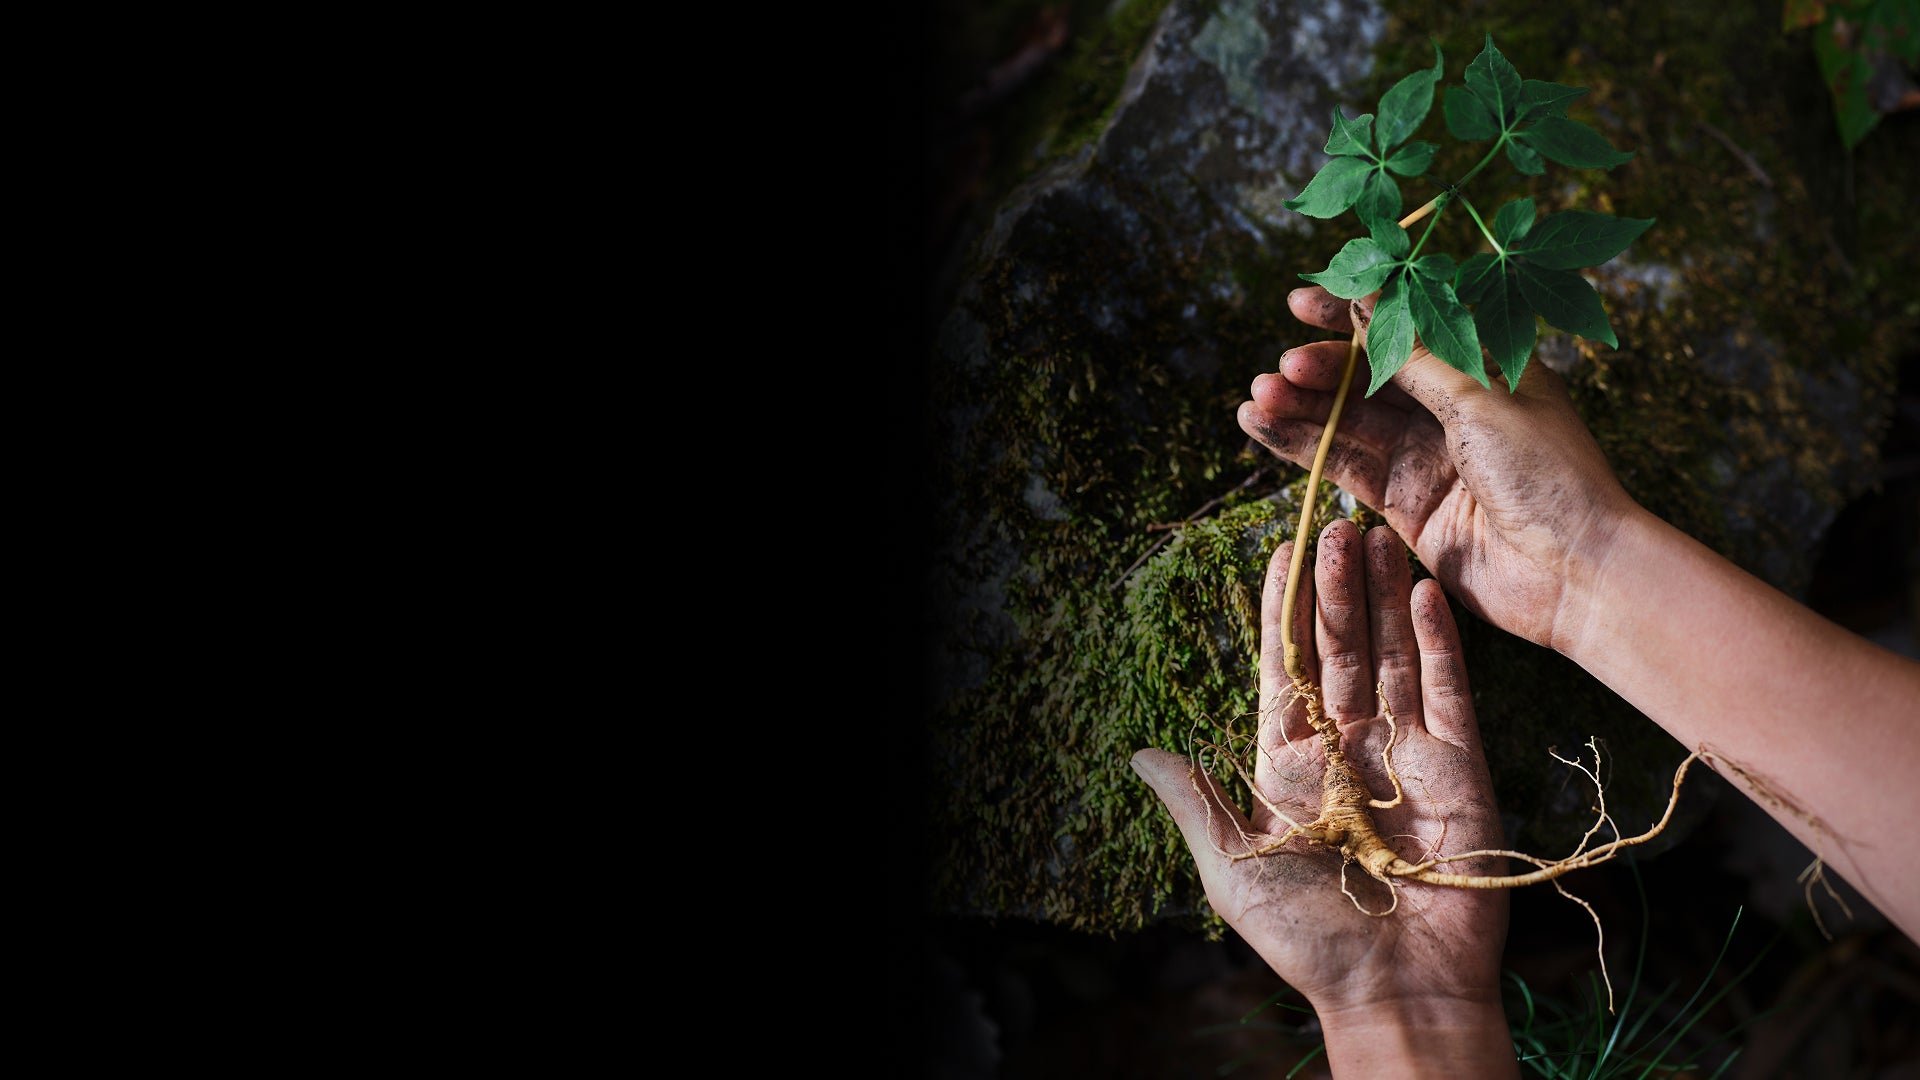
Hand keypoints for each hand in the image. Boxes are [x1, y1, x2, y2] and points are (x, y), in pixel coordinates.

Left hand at [1133, 520, 1515, 1074]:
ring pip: (1393, 655)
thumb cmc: (1308, 938)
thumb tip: (1138, 754)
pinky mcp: (1460, 765)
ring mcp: (1406, 750)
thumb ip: (1195, 802)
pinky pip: (1449, 690)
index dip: (1283, 610)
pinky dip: (1439, 642)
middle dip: (1335, 589)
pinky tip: (1425, 593)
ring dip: (1384, 598)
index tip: (1280, 550)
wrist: (1397, 988)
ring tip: (1377, 537)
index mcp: (1289, 762)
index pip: (1283, 668)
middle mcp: (1346, 745)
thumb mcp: (1234, 867)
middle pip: (1338, 649)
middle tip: (1336, 523)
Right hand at [1236, 285, 1638, 649]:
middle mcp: (1451, 408)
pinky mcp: (1404, 503)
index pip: (1404, 329)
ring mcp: (1425, 456)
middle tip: (1281, 369)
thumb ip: (1413, 357)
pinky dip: (1303, 448)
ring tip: (1256, 399)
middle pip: (1368, 376)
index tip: (1300, 301)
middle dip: (1320, 369)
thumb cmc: (1549, 472)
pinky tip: (1264, 428)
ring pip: (1348, 422)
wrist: (1573, 570)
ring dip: (1301, 408)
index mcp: (1483, 368)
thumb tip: (1364, 302)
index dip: (1350, 313)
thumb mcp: (1480, 397)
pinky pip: (1344, 466)